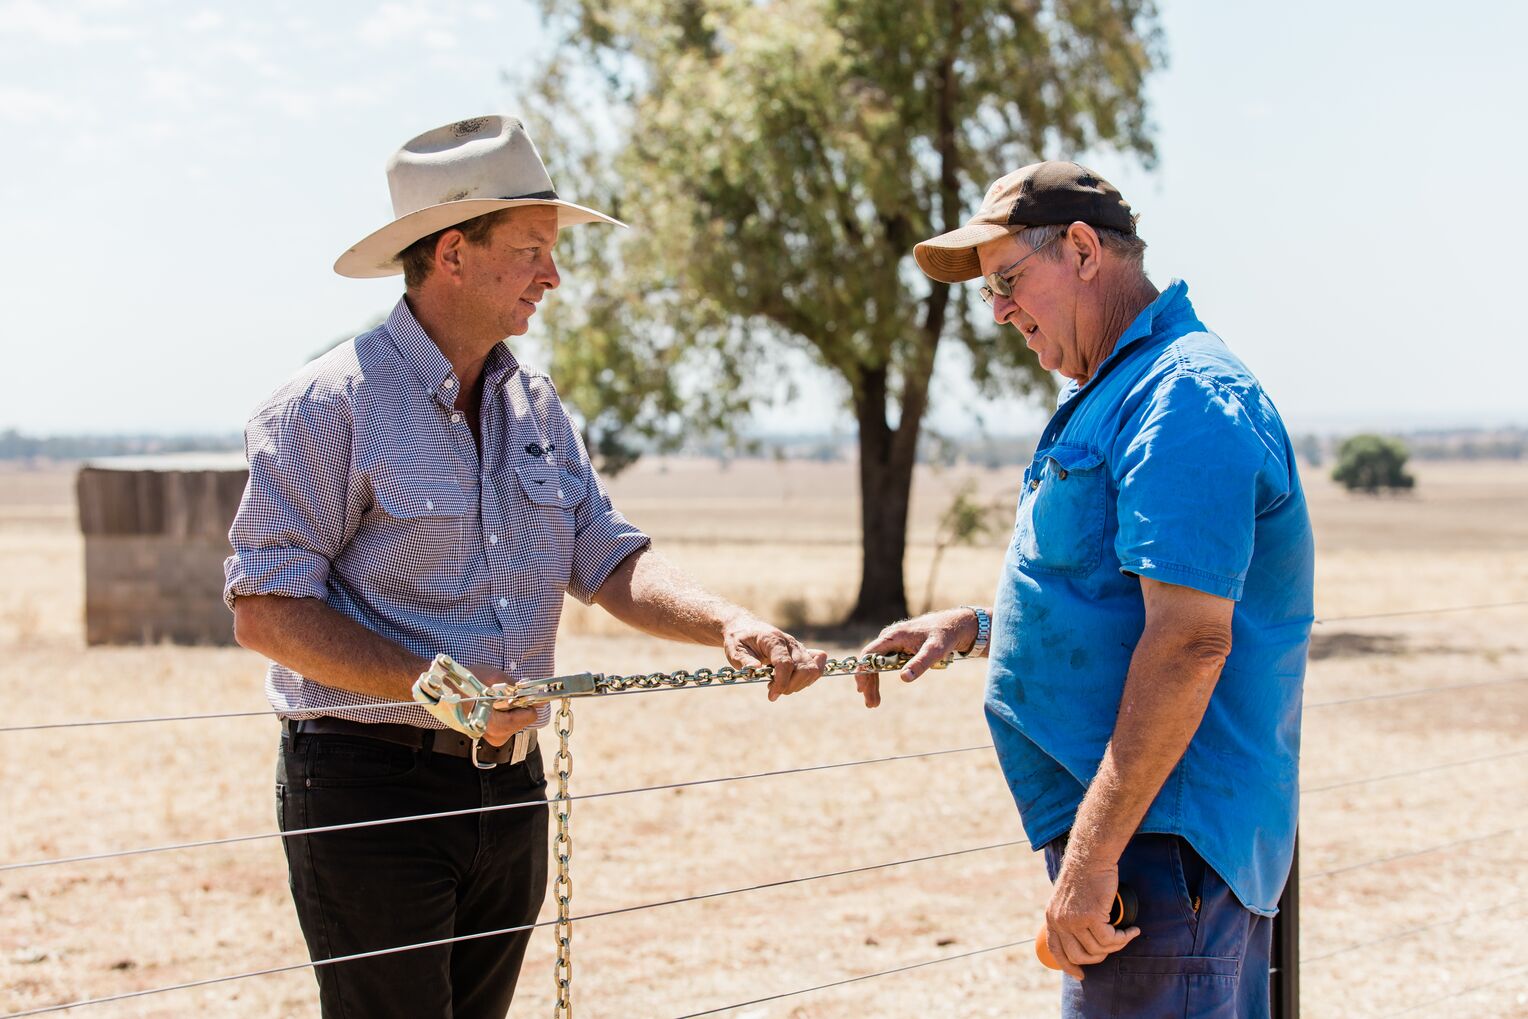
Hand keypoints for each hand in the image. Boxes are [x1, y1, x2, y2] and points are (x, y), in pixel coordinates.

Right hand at [463, 663, 537, 746]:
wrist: (436, 689)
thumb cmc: (462, 682)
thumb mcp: (493, 677)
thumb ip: (516, 687)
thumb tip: (533, 694)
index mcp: (495, 724)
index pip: (529, 717)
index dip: (528, 701)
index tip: (522, 692)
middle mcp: (491, 735)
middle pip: (520, 722)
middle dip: (516, 706)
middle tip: (503, 692)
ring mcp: (484, 736)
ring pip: (510, 724)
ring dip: (507, 709)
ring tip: (493, 696)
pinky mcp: (480, 732)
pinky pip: (498, 725)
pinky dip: (498, 713)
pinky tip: (488, 702)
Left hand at [721, 615, 827, 701]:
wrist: (745, 628)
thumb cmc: (739, 640)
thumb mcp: (734, 649)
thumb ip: (743, 660)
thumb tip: (755, 670)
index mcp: (773, 640)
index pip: (785, 663)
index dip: (781, 683)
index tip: (771, 695)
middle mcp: (790, 642)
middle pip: (805, 669)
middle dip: (791, 686)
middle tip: (774, 690)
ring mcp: (799, 647)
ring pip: (813, 670)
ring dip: (799, 684)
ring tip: (781, 685)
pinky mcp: (803, 652)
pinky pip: (818, 665)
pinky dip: (810, 678)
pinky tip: (794, 680)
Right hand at [853, 607, 979, 707]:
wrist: (953, 626)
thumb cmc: (944, 636)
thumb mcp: (935, 651)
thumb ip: (920, 663)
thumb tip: (904, 678)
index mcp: (894, 636)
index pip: (869, 654)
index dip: (863, 671)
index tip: (862, 689)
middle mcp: (889, 638)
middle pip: (870, 662)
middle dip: (868, 683)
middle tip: (872, 704)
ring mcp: (892, 642)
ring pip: (875, 664)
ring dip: (873, 682)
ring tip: (874, 703)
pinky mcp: (897, 647)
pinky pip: (883, 663)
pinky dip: (879, 677)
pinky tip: (876, 690)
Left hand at [1044, 861, 1139, 978]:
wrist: (1091, 856)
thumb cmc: (1085, 874)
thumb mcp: (1068, 898)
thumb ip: (1069, 916)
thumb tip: (1080, 939)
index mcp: (1052, 917)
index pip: (1056, 950)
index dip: (1068, 966)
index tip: (1081, 975)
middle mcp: (1060, 921)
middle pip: (1079, 955)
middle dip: (1098, 957)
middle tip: (1112, 947)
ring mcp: (1075, 920)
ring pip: (1099, 948)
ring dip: (1116, 945)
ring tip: (1126, 934)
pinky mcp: (1092, 916)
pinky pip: (1111, 939)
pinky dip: (1124, 937)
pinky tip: (1132, 931)